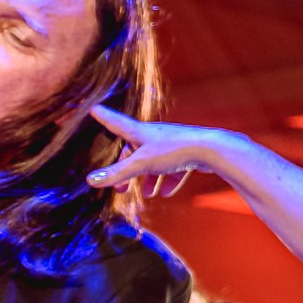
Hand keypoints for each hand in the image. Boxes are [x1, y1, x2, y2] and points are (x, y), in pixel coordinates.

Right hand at [86, 104, 233, 197]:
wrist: (212, 150)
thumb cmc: (174, 151)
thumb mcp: (141, 164)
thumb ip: (117, 174)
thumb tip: (90, 180)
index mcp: (141, 132)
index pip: (117, 124)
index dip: (105, 118)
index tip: (95, 109)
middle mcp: (156, 135)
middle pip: (135, 150)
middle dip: (127, 170)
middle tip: (120, 188)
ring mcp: (173, 143)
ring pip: (156, 161)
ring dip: (150, 178)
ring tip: (148, 193)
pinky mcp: (189, 153)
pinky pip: (175, 167)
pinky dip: (169, 180)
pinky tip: (167, 192)